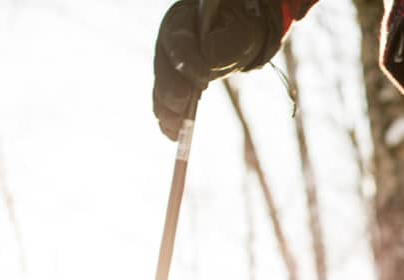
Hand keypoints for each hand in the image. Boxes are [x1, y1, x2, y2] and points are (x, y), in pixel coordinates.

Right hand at [152, 0, 284, 139]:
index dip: (187, 60)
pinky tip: (174, 135)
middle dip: (171, 90)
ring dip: (168, 110)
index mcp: (183, 21)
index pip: (178, 41)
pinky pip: (165, 102)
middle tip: (181, 107)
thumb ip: (227, 44)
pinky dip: (169, 119)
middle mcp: (168, 42)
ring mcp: (168, 63)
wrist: (236, 32)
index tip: (201, 78)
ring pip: (161, 88)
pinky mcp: (172, 83)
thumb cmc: (240, 28)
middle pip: (164, 68)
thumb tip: (209, 61)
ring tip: (176, 131)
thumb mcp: (242, 32)